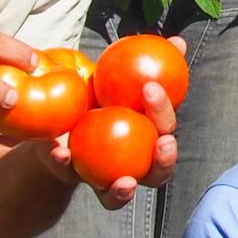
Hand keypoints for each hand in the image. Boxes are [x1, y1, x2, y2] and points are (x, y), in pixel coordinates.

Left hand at [38, 44, 184, 206]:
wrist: (58, 118)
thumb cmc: (99, 95)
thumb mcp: (120, 76)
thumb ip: (149, 62)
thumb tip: (179, 41)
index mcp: (147, 138)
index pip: (164, 130)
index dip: (164, 114)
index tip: (152, 88)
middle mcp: (130, 165)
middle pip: (155, 172)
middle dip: (164, 162)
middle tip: (163, 143)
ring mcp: (100, 178)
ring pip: (118, 196)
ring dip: (124, 193)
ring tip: (125, 183)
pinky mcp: (67, 176)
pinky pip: (67, 175)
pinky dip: (63, 163)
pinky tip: (60, 151)